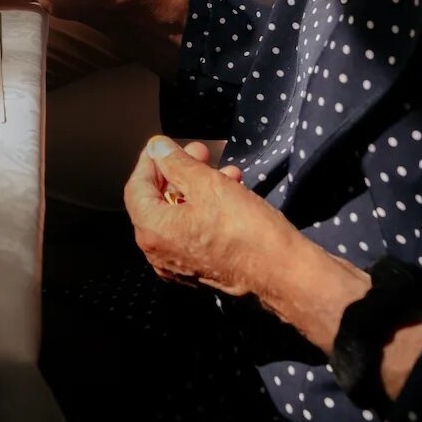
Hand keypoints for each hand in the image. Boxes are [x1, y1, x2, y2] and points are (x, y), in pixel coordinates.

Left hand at [123, 136, 300, 296]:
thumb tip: (157, 148)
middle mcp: (158, 252)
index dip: (150, 162)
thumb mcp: (209, 185)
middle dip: (180, 172)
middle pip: (158, 201)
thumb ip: (177, 163)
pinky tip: (232, 193)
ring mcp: (178, 265)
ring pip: (180, 215)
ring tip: (226, 170)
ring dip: (199, 188)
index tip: (164, 145)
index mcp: (152, 232)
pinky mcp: (200, 271)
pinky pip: (194, 233)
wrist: (284, 275)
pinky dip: (207, 211)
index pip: (136, 187)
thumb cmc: (246, 230)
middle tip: (201, 151)